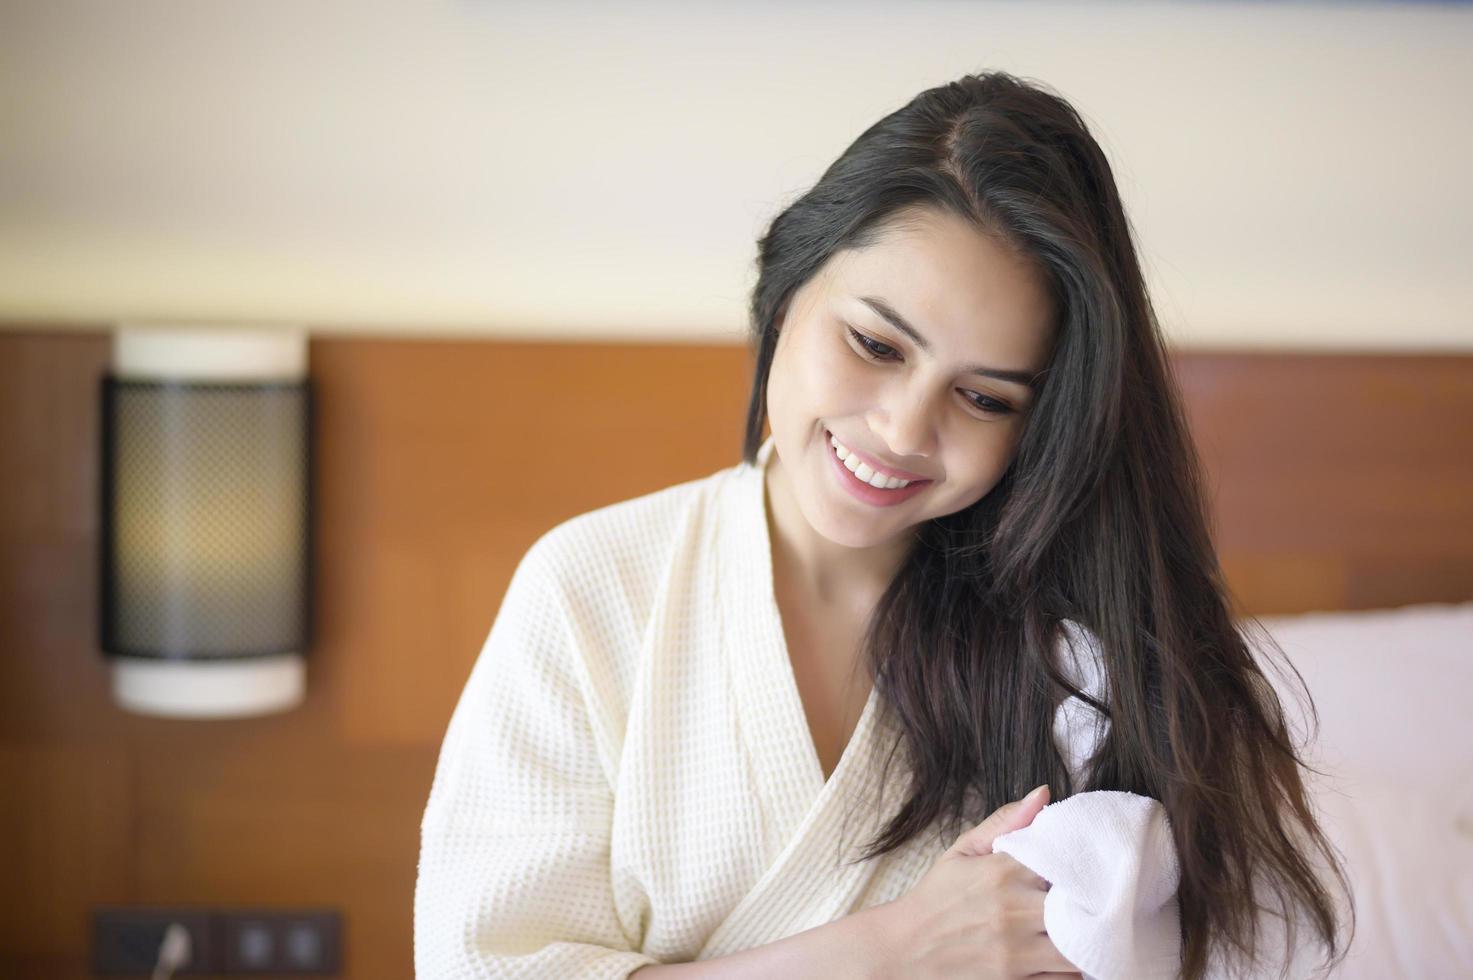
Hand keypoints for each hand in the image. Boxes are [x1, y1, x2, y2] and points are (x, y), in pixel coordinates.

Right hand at [870, 784, 1082, 978]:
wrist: (903, 949)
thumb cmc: (937, 897)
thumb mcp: (963, 851)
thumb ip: (1005, 822)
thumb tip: (1043, 794)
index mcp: (1002, 873)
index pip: (1065, 861)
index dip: (1081, 863)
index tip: (1088, 863)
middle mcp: (1012, 913)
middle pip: (1080, 906)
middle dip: (1090, 902)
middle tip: (1094, 897)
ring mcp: (1015, 954)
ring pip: (1078, 947)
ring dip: (1084, 938)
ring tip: (1081, 927)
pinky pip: (1064, 979)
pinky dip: (1070, 968)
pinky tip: (1064, 954)